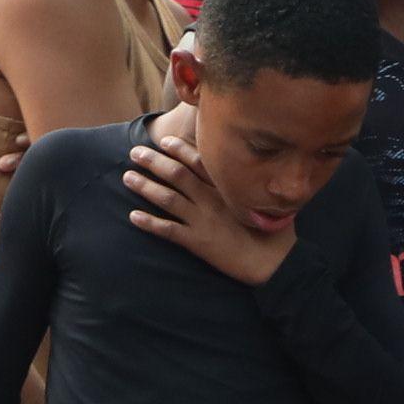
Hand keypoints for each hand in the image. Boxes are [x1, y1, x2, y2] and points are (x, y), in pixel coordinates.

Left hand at [118, 128, 288, 284]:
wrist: (273, 262)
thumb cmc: (275, 232)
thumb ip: (256, 184)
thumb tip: (260, 170)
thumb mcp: (269, 200)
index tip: (163, 141)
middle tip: (135, 153)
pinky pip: (168, 230)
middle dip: (154, 162)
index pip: (198, 162)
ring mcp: (203, 220)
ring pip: (168, 198)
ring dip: (146, 187)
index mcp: (227, 187)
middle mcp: (212, 199)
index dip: (178, 149)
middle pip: (177, 174)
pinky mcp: (198, 242)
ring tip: (128, 177)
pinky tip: (133, 216)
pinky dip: (150, 223)